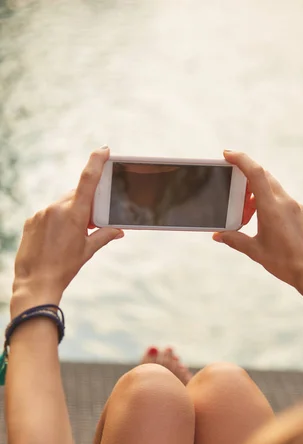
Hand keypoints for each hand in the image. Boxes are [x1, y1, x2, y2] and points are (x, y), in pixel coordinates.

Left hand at [11, 147, 123, 315]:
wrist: (36, 282)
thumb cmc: (65, 267)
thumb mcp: (88, 251)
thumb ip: (104, 236)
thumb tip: (119, 231)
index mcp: (75, 214)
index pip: (87, 180)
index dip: (96, 162)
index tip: (104, 150)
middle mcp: (57, 208)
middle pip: (76, 195)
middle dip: (86, 204)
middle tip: (91, 222)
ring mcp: (42, 213)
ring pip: (62, 205)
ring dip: (71, 213)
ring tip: (71, 236)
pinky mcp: (31, 220)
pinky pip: (48, 213)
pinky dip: (56, 221)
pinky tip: (57, 239)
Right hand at [214, 151, 302, 295]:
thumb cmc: (285, 264)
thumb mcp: (255, 251)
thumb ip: (235, 239)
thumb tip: (218, 235)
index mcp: (272, 208)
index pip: (255, 173)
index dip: (241, 159)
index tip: (229, 154)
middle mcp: (287, 203)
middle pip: (265, 179)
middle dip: (248, 181)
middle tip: (236, 194)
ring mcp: (300, 208)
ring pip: (276, 192)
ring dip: (261, 197)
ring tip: (252, 216)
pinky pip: (288, 203)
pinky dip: (275, 207)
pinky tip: (272, 226)